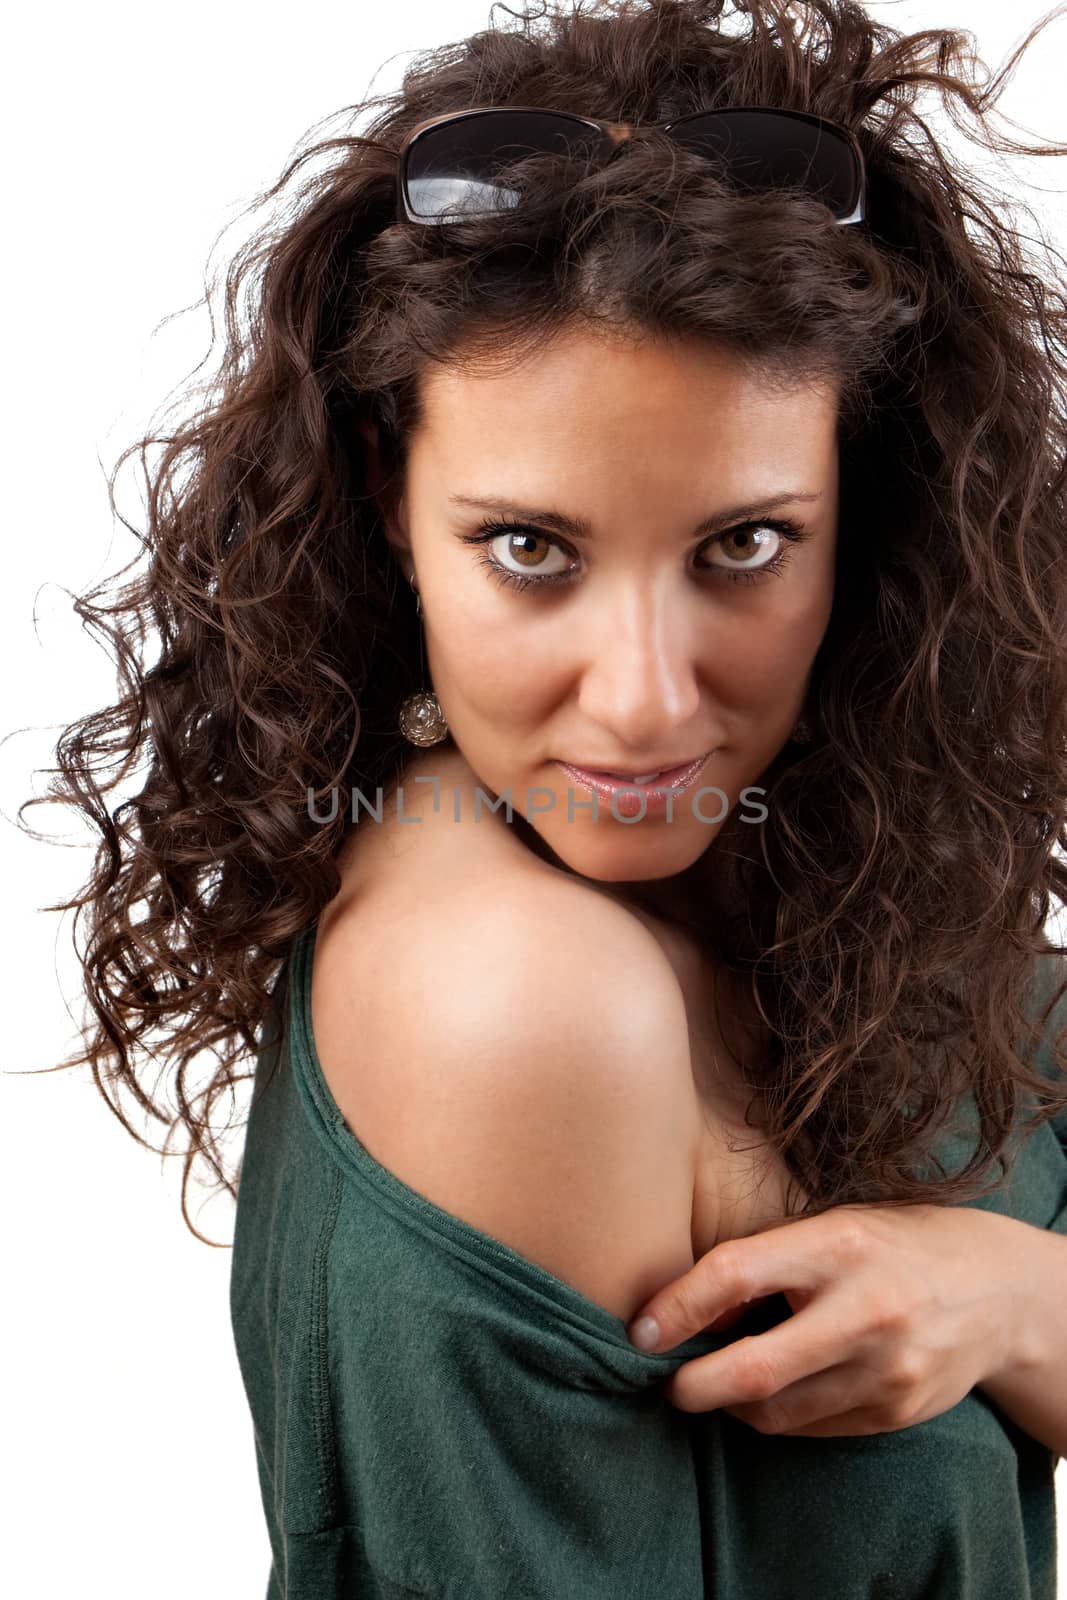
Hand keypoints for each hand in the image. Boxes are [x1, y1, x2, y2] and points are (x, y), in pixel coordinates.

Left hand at [627, 1203, 1022, 1436]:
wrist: (996, 1289)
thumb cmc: (889, 1244)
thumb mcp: (832, 1226)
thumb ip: (766, 1260)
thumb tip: (679, 1307)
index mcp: (838, 1244)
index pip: (736, 1273)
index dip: (677, 1307)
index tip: (639, 1331)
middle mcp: (865, 1309)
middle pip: (755, 1369)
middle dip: (694, 1387)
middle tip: (667, 1385)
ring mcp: (887, 1369)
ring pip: (778, 1413)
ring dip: (733, 1405)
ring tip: (717, 1383)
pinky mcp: (898, 1412)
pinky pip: (813, 1429)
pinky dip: (779, 1416)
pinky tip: (775, 1391)